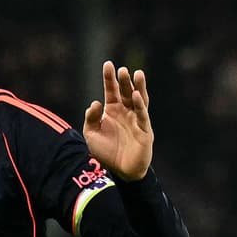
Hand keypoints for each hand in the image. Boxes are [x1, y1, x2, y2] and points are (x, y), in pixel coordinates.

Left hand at [82, 61, 152, 181]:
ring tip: (137, 74)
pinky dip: (140, 105)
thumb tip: (95, 103)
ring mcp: (136, 120)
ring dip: (138, 87)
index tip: (108, 64)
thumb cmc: (106, 152)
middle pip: (125, 92)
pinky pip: (142, 115)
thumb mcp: (91, 134)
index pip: (111, 90)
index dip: (109, 78)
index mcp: (113, 110)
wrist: (119, 171)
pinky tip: (136, 95)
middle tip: (122, 70)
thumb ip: (91, 118)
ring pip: (138, 100)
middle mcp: (126, 112)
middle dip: (124, 80)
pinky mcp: (144, 130)